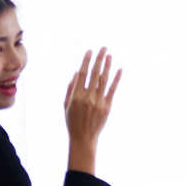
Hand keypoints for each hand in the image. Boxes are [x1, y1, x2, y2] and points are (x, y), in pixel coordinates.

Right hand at [65, 47, 120, 173]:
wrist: (83, 137)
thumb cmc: (72, 120)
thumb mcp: (66, 105)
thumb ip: (70, 88)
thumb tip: (76, 73)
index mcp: (76, 96)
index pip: (82, 74)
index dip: (86, 61)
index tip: (89, 51)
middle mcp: (88, 97)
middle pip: (94, 73)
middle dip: (99, 59)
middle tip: (103, 48)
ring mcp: (99, 101)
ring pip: (104, 79)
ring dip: (108, 66)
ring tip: (110, 55)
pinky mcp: (108, 106)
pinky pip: (113, 89)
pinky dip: (117, 79)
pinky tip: (120, 69)